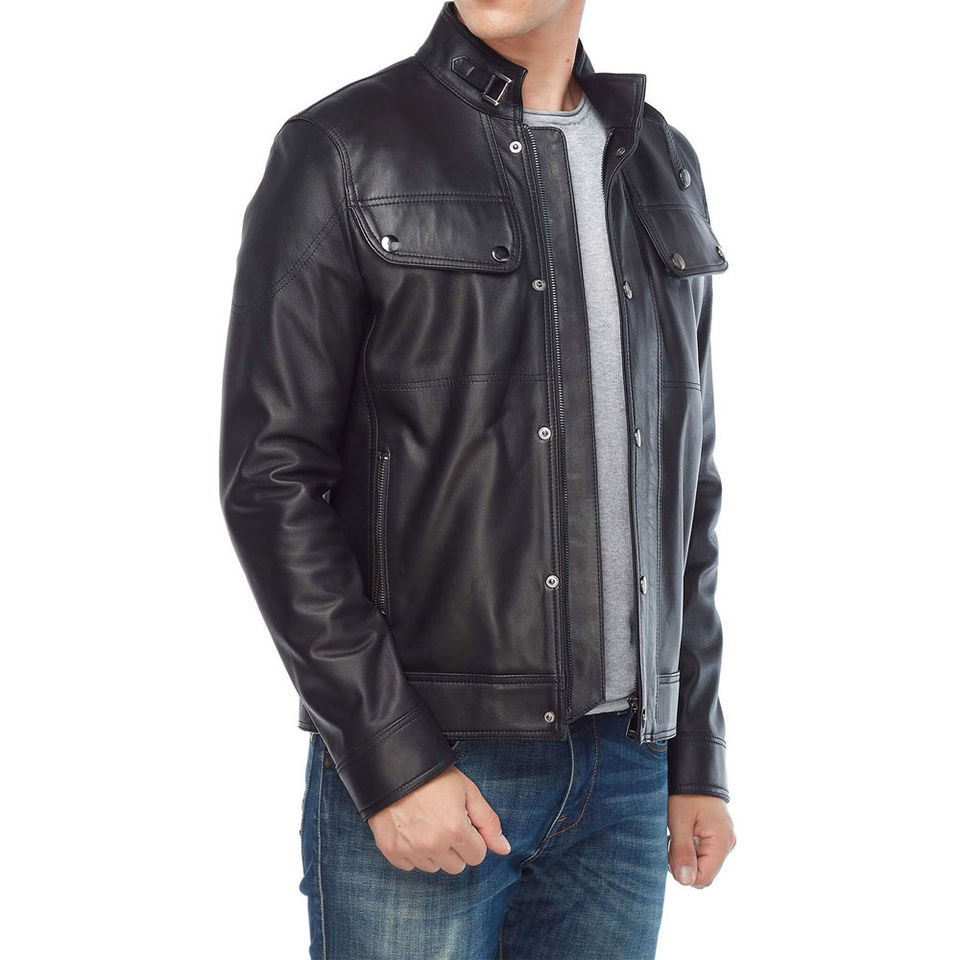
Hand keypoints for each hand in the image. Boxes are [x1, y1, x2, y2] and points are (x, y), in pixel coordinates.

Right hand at [367, 765, 511, 872]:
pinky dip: (413, 852)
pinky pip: (410, 866)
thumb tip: (504, 849)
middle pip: (456, 866)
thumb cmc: (434, 775)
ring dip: (434, 852)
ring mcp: (410, 849)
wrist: (394, 765)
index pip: (477, 856)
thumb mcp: (468, 791)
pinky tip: (412, 830)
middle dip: (456, 848)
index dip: (473, 839)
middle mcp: (433, 844)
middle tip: (445, 823)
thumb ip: (488, 822)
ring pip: (433, 867)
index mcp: (455, 829)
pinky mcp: (391, 851)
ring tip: (427, 824)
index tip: (463, 823)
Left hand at [667, 794, 735, 887]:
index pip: (704, 878)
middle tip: (671, 842)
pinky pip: (702, 854)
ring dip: (684, 855)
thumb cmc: (685, 794)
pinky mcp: (717, 837)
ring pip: (701, 865)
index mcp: (721, 842)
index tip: (671, 852)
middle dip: (683, 864)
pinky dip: (689, 849)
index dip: (683, 871)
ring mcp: (723, 841)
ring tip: (676, 835)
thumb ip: (682, 852)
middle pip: (703, 873)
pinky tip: (681, 834)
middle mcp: (727, 844)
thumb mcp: (679, 822)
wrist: (694, 771)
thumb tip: (685, 882)